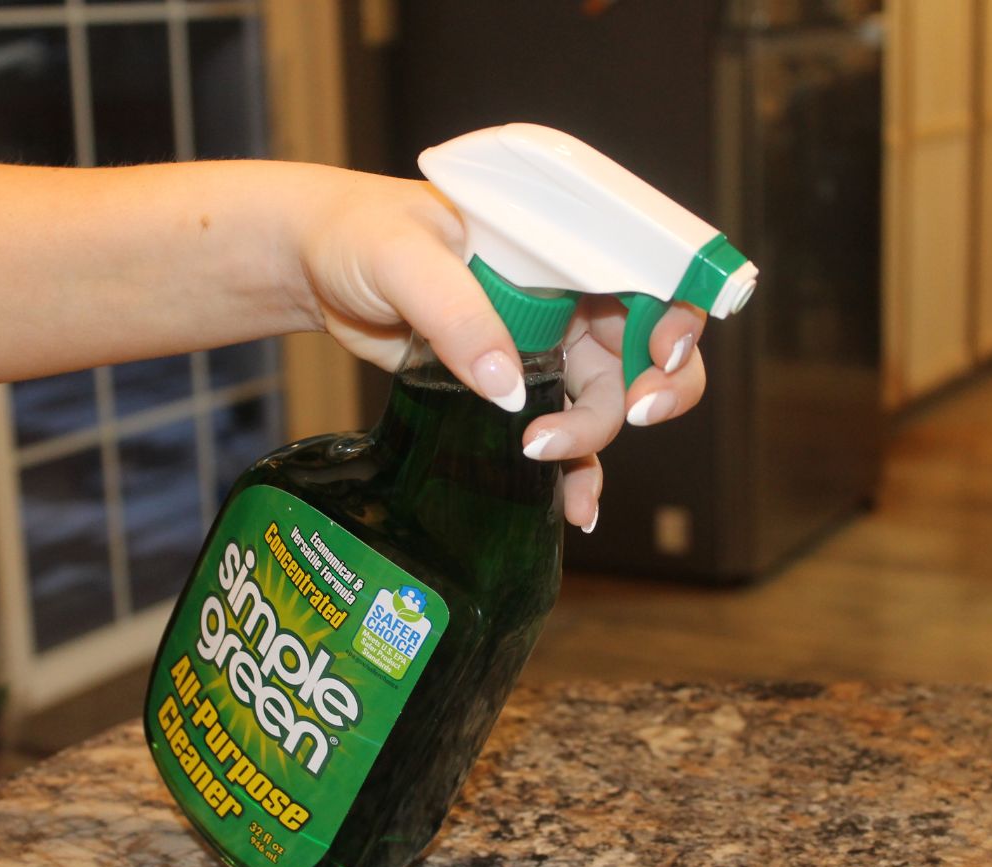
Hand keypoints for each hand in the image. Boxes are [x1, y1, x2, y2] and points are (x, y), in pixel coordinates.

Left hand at [294, 170, 708, 531]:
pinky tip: (574, 509)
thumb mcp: (403, 258)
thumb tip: (508, 389)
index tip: (659, 354)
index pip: (651, 272)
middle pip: (644, 347)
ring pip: (604, 400)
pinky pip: (560, 435)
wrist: (314, 267)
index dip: (677, 314)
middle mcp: (566, 295)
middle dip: (656, 387)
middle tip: (633, 415)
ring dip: (594, 438)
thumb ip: (456, 313)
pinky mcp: (512, 390)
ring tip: (544, 456)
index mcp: (560, 244)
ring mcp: (544, 346)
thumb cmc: (359, 233)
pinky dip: (574, 473)